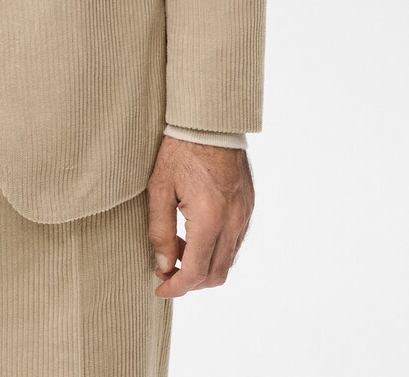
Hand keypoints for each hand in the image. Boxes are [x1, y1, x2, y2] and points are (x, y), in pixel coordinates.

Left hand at [146, 136, 254, 297]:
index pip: (195, 272)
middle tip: (166, 270)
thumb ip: (160, 231)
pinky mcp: (249, 206)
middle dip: (190, 281)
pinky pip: (236, 242)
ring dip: (203, 266)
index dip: (176, 287)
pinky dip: (216, 250)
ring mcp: (245, 214)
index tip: (160, 288)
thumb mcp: (159, 187)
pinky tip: (195, 233)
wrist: (210, 120)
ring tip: (178, 247)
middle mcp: (233, 221)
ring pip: (228, 261)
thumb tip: (163, 264)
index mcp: (209, 218)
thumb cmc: (180, 149)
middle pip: (215, 274)